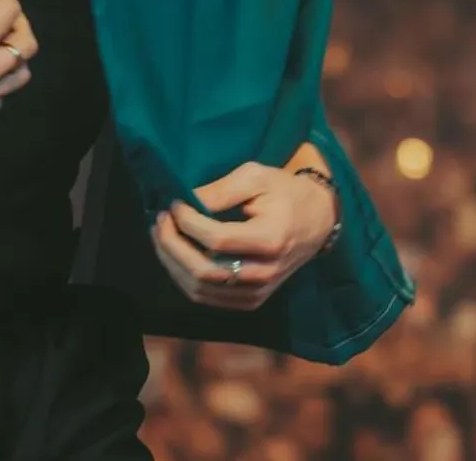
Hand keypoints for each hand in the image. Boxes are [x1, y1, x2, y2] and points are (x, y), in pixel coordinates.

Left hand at [150, 160, 338, 311]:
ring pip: (201, 289)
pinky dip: (184, 277)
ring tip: (161, 234)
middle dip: (172, 245)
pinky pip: (207, 297)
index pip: (217, 240)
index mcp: (271, 239)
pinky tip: (175, 253)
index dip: (188, 222)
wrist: (315, 220)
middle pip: (204, 271)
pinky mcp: (250, 300)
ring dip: (172, 262)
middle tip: (160, 219)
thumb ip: (220, 190)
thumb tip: (184, 202)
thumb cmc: (284, 192)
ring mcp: (257, 292)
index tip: (173, 203)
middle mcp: (264, 273)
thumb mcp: (256, 176)